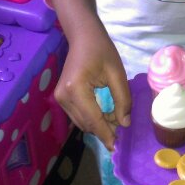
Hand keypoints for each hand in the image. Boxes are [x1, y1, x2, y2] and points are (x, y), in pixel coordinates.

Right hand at [54, 21, 130, 151]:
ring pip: (82, 123)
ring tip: (115, 116)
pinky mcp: (61, 98)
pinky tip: (105, 111)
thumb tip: (125, 123)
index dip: (106, 134)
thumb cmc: (102, 51)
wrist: (83, 37)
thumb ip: (123, 99)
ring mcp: (59, 98)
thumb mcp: (117, 73)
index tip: (117, 147)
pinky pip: (78, 115)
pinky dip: (92, 118)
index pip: (93, 120)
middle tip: (123, 124)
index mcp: (76, 90)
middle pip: (86, 124)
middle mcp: (63, 97)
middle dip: (105, 129)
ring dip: (98, 124)